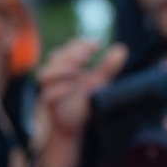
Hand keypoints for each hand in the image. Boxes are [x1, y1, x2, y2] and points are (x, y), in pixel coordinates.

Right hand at [32, 38, 127, 166]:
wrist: (73, 122)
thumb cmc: (83, 98)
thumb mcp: (100, 81)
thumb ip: (108, 66)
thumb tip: (121, 49)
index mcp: (68, 64)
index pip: (70, 46)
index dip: (81, 43)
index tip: (97, 45)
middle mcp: (57, 74)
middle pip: (56, 56)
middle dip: (71, 54)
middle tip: (86, 57)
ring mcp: (51, 88)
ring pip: (45, 74)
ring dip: (60, 69)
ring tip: (76, 70)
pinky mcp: (49, 104)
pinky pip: (47, 95)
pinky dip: (58, 90)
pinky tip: (70, 87)